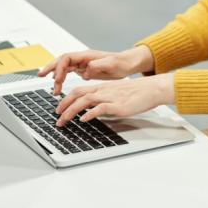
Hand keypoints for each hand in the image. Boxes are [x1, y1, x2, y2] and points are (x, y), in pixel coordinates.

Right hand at [37, 45, 154, 95]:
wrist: (128, 64)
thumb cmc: (122, 63)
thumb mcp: (112, 64)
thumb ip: (99, 65)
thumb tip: (86, 69)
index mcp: (87, 56)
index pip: (67, 58)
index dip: (59, 67)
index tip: (57, 79)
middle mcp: (83, 58)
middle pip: (62, 60)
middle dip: (50, 67)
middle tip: (40, 76)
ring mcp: (83, 64)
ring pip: (64, 67)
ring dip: (56, 75)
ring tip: (53, 88)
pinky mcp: (84, 69)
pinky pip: (69, 72)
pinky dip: (62, 78)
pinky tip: (59, 86)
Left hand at [54, 73, 174, 126]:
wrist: (151, 89)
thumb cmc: (135, 93)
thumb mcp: (115, 94)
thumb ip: (103, 99)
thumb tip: (91, 110)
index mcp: (102, 87)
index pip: (79, 90)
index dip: (66, 99)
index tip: (59, 108)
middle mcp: (103, 90)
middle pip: (77, 94)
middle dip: (64, 106)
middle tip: (56, 117)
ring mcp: (110, 97)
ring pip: (84, 100)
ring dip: (71, 111)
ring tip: (64, 120)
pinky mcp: (117, 105)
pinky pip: (100, 108)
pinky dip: (89, 114)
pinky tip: (84, 120)